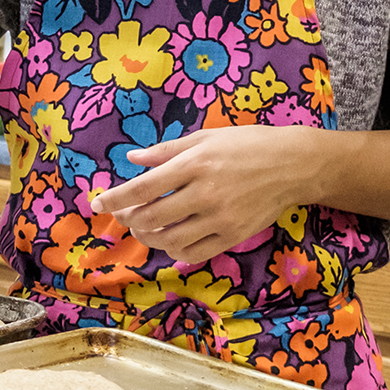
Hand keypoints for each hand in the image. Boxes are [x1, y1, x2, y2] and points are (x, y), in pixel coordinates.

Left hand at [89, 124, 334, 265]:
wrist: (293, 165)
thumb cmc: (248, 145)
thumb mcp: (206, 137)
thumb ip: (167, 150)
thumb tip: (133, 158)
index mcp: (195, 163)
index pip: (143, 187)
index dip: (115, 198)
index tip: (97, 204)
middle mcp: (205, 192)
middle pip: (152, 217)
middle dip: (129, 219)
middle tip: (124, 214)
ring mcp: (220, 217)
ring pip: (169, 239)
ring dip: (148, 237)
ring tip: (144, 227)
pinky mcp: (233, 235)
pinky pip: (194, 252)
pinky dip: (175, 250)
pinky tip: (169, 240)